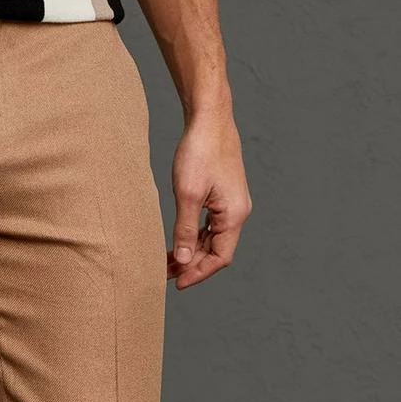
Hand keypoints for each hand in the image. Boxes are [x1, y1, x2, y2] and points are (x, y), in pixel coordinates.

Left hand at [168, 109, 251, 289]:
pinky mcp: (222, 195)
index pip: (220, 258)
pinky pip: (209, 225)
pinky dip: (193, 236)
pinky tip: (177, 241)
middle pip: (216, 251)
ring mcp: (231, 204)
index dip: (199, 273)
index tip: (177, 283)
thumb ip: (185, 230)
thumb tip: (182, 261)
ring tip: (166, 262)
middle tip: (164, 274)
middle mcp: (237, 212)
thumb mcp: (188, 195)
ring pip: (211, 239)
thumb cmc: (200, 151)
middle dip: (191, 265)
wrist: (209, 117)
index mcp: (234, 215)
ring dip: (191, 252)